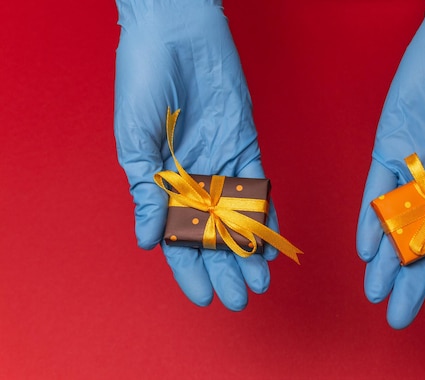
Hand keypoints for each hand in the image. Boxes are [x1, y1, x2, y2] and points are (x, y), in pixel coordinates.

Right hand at [114, 0, 277, 309]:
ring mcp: (222, 163)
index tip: (204, 297)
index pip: (176, 238)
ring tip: (261, 279)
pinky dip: (266, 212)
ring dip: (250, 249)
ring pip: (239, 217)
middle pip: (213, 235)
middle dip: (226, 268)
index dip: (190, 269)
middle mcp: (194, 179)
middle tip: (241, 297)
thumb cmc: (143, 80)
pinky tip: (272, 239)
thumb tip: (146, 240)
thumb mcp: (134, 140)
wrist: (176, 33)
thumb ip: (145, 190)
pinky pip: (259, 186)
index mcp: (161, 182)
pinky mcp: (246, 144)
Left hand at [357, 0, 424, 327]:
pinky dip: (371, 217)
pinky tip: (367, 247)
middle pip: (423, 245)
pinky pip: (377, 188)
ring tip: (376, 292)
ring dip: (386, 260)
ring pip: (395, 225)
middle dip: (411, 282)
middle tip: (398, 316)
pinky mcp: (390, 147)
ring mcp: (412, 169)